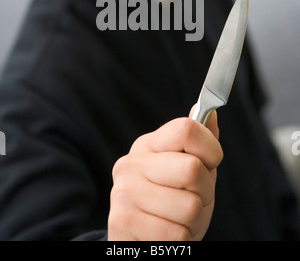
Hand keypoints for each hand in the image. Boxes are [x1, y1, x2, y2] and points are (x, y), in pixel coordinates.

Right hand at [107, 111, 222, 240]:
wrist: (141, 242)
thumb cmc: (171, 204)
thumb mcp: (189, 172)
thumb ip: (200, 144)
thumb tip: (213, 115)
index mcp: (148, 145)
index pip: (186, 129)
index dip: (210, 149)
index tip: (210, 164)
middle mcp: (131, 164)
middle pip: (193, 168)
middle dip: (205, 192)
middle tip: (193, 199)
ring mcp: (123, 192)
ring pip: (189, 206)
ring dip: (193, 221)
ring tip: (178, 219)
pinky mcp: (121, 222)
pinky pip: (177, 234)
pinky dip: (182, 241)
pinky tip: (166, 234)